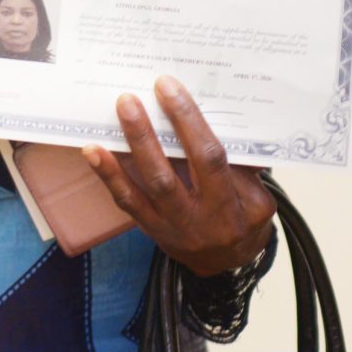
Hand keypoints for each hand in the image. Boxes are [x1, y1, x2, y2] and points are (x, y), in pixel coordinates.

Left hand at [81, 77, 275, 275]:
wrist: (227, 264)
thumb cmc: (244, 218)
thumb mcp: (258, 196)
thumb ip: (244, 165)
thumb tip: (229, 121)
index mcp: (231, 207)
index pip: (208, 159)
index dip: (188, 122)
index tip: (168, 88)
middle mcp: (198, 221)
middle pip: (167, 177)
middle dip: (146, 136)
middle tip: (129, 100)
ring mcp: (171, 228)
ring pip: (143, 191)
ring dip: (123, 153)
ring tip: (111, 120)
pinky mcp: (152, 230)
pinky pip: (128, 203)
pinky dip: (109, 175)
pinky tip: (93, 151)